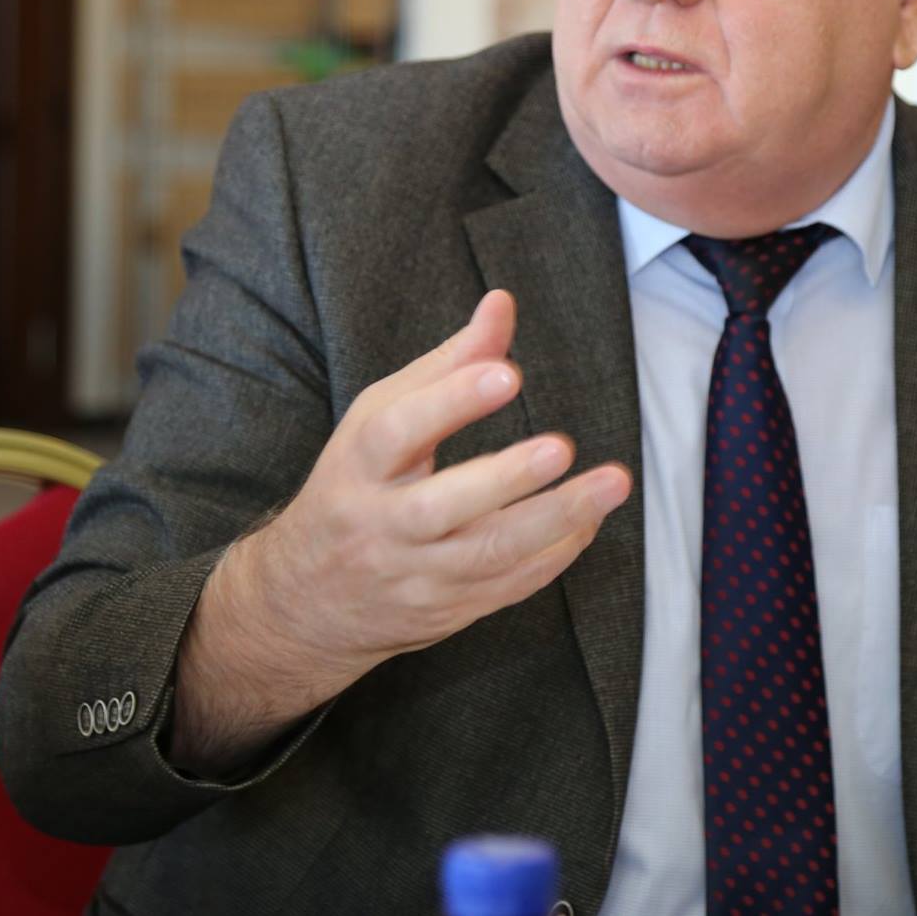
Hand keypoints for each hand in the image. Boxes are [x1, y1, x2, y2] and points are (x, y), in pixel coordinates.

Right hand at [168, 291, 631, 770]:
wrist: (304, 601)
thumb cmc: (356, 485)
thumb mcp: (380, 418)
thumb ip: (446, 364)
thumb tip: (501, 304)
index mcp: (359, 466)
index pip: (396, 431)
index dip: (449, 402)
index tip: (506, 373)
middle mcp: (382, 525)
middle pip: (440, 507)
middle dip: (505, 479)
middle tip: (560, 448)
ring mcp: (415, 576)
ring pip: (486, 555)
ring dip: (555, 520)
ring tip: (612, 483)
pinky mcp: (446, 611)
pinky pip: (507, 586)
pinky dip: (554, 555)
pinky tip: (590, 522)